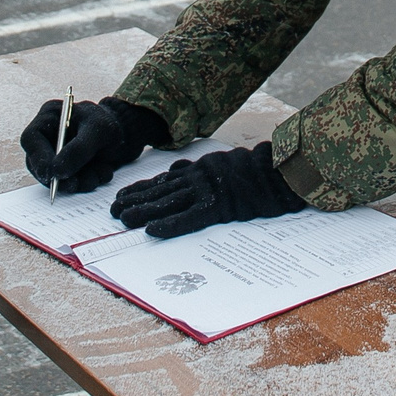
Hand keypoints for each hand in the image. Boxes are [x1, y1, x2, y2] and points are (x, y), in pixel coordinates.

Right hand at [21, 96, 166, 195]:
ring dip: (77, 182)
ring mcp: (56, 155)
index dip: (38, 158)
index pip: (31, 138)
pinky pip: (69, 184)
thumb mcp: (98, 130)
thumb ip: (78, 149)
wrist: (126, 134)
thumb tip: (56, 171)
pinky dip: (87, 182)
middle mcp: (48, 137)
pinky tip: (103, 172)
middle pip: (38, 163)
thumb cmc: (108, 123)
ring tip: (100, 174)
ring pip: (54, 178)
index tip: (52, 173)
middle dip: (58, 177)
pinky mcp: (67, 170)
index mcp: (50, 118)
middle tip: (75, 184)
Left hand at [111, 142, 306, 239]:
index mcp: (201, 168)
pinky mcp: (218, 206)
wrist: (281, 171)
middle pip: (160, 190)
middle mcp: (199, 176)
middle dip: (135, 200)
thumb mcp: (227, 165)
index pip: (164, 179)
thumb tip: (179, 170)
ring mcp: (207, 189)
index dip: (141, 188)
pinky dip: (169, 224)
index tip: (122, 195)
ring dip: (144, 211)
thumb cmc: (260, 172)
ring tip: (124, 220)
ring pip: (168, 202)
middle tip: (113, 210)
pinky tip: (152, 231)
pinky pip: (189, 217)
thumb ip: (203, 169)